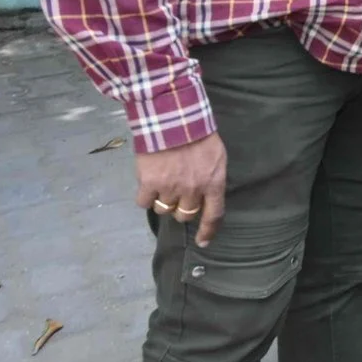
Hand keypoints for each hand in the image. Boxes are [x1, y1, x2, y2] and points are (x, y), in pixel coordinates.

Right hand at [135, 132, 227, 246]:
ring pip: (164, 209)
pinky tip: (147, 182)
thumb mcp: (216, 157)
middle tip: (177, 192)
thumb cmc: (198, 134)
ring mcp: (170, 188)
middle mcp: (193, 190)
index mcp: (213, 183)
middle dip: (181, 207)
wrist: (173, 119)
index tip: (203, 242)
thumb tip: (206, 195)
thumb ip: (212, 178)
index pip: (214, 215)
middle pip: (185, 215)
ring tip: (162, 181)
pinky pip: (144, 202)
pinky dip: (145, 196)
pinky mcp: (149, 183)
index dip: (208, 231)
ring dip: (163, 200)